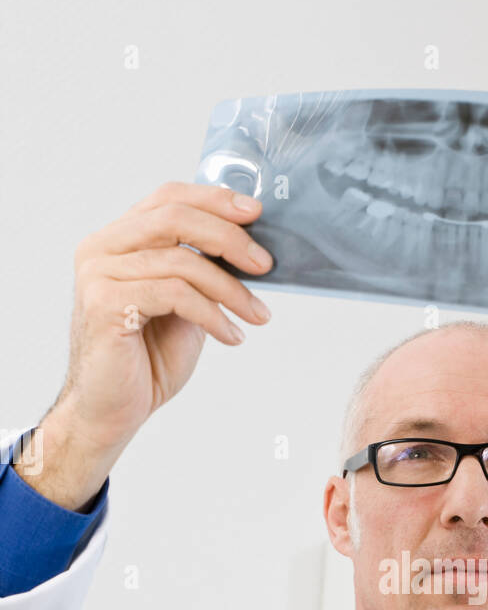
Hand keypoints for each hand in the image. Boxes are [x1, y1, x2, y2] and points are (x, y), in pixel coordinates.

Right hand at [56, 180, 273, 453]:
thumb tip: (250, 248)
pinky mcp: (106, 304)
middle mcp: (101, 249)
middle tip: (266, 265)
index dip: (214, 199)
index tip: (256, 213)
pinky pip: (175, 295)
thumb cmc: (146, 360)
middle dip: (229, 238)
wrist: (112, 411)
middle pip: (174, 218)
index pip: (168, 198)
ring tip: (256, 315)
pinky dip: (212, 315)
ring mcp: (99, 274)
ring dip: (230, 289)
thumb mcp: (184, 306)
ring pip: (181, 261)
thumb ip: (201, 271)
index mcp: (118, 240)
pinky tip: (231, 336)